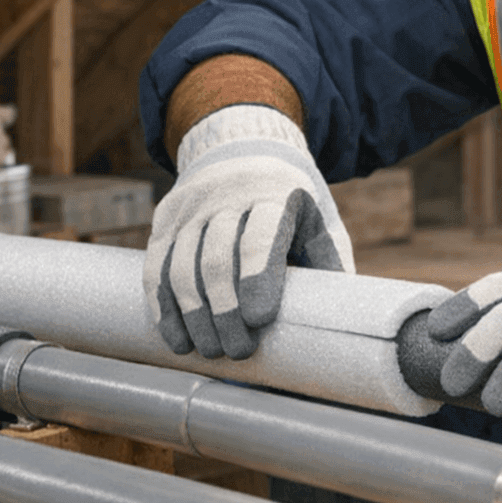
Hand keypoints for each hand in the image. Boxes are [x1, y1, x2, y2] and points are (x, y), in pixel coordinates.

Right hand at [144, 104, 353, 358]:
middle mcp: (228, 196)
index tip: (257, 320)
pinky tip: (176, 337)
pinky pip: (157, 266)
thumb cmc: (293, 206)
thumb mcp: (321, 224)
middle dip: (224, 312)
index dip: (257, 279)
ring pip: (181, 266)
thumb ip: (330, 268)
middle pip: (217, 259)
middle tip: (237, 351)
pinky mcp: (167, 218)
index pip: (261, 237)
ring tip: (208, 352)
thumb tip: (344, 327)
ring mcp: (192, 206)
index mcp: (276, 195)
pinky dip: (164, 306)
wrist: (244, 151)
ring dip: (192, 316)